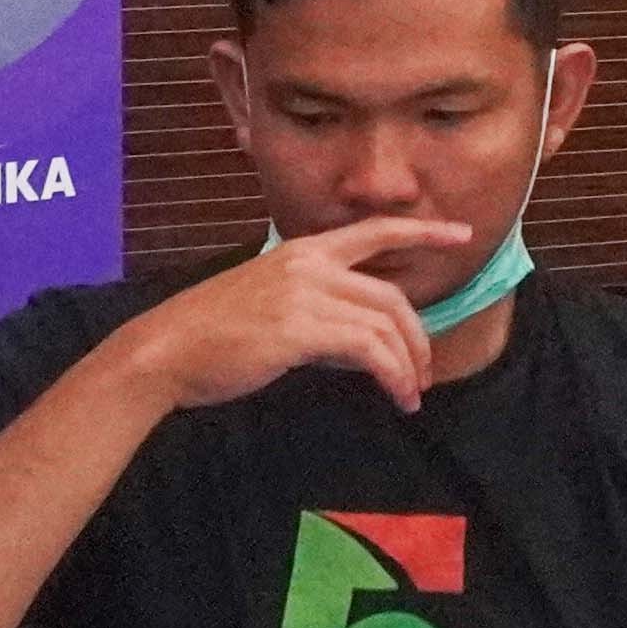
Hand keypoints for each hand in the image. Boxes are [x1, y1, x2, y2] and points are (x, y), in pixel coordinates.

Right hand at [97, 218, 469, 416]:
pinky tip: (395, 395)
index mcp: (301, 252)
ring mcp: (304, 294)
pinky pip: (368, 349)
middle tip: (425, 372)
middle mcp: (308, 265)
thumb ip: (318, 317)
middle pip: (390, 295)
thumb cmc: (211, 338)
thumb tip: (357, 347)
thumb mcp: (271, 311)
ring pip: (384, 324)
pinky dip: (392, 374)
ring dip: (407, 364)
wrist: (166, 351)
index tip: (460, 235)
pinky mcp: (299, 328)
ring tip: (411, 395)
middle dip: (418, 336)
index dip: (422, 232)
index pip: (373, 233)